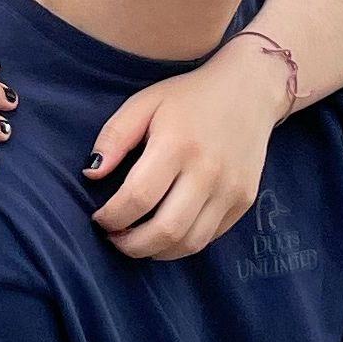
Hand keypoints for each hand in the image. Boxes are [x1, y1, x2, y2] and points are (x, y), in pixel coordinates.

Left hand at [83, 33, 289, 260]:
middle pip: (166, 230)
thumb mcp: (145, 103)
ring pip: (190, 243)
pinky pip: (210, 237)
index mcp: (177, 144)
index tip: (99, 218)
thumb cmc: (190, 97)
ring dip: (157, 251)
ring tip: (137, 242)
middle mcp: (208, 171)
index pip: (138, 197)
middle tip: (114, 239)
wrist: (250, 90)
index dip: (112, 217)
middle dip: (131, 245)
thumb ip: (115, 136)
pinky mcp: (245, 200)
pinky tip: (165, 234)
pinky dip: (183, 244)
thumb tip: (92, 173)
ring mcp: (231, 189)